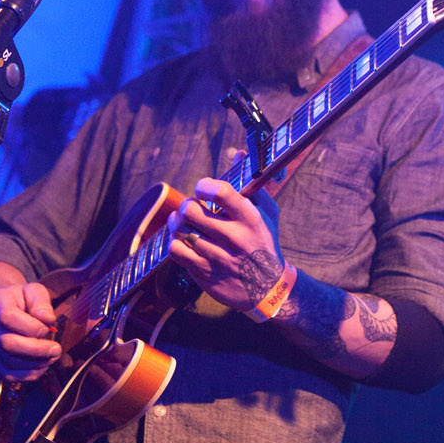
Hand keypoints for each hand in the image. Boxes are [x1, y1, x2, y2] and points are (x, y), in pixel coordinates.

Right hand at [0, 279, 61, 379]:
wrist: (4, 308)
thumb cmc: (22, 300)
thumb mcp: (34, 291)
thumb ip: (41, 302)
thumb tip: (47, 319)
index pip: (7, 317)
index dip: (31, 327)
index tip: (47, 328)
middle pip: (6, 343)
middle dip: (36, 349)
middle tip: (56, 349)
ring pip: (7, 361)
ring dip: (34, 363)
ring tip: (51, 357)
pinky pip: (7, 373)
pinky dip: (27, 374)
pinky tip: (41, 367)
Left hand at [166, 178, 285, 312]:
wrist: (268, 289)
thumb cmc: (264, 242)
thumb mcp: (266, 213)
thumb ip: (251, 184)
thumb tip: (238, 153)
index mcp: (251, 219)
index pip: (221, 192)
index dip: (204, 185)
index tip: (203, 188)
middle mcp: (235, 239)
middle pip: (191, 211)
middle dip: (187, 205)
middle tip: (191, 207)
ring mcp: (219, 259)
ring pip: (180, 231)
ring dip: (176, 222)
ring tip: (182, 221)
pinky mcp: (205, 275)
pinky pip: (177, 252)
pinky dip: (174, 242)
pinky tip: (182, 240)